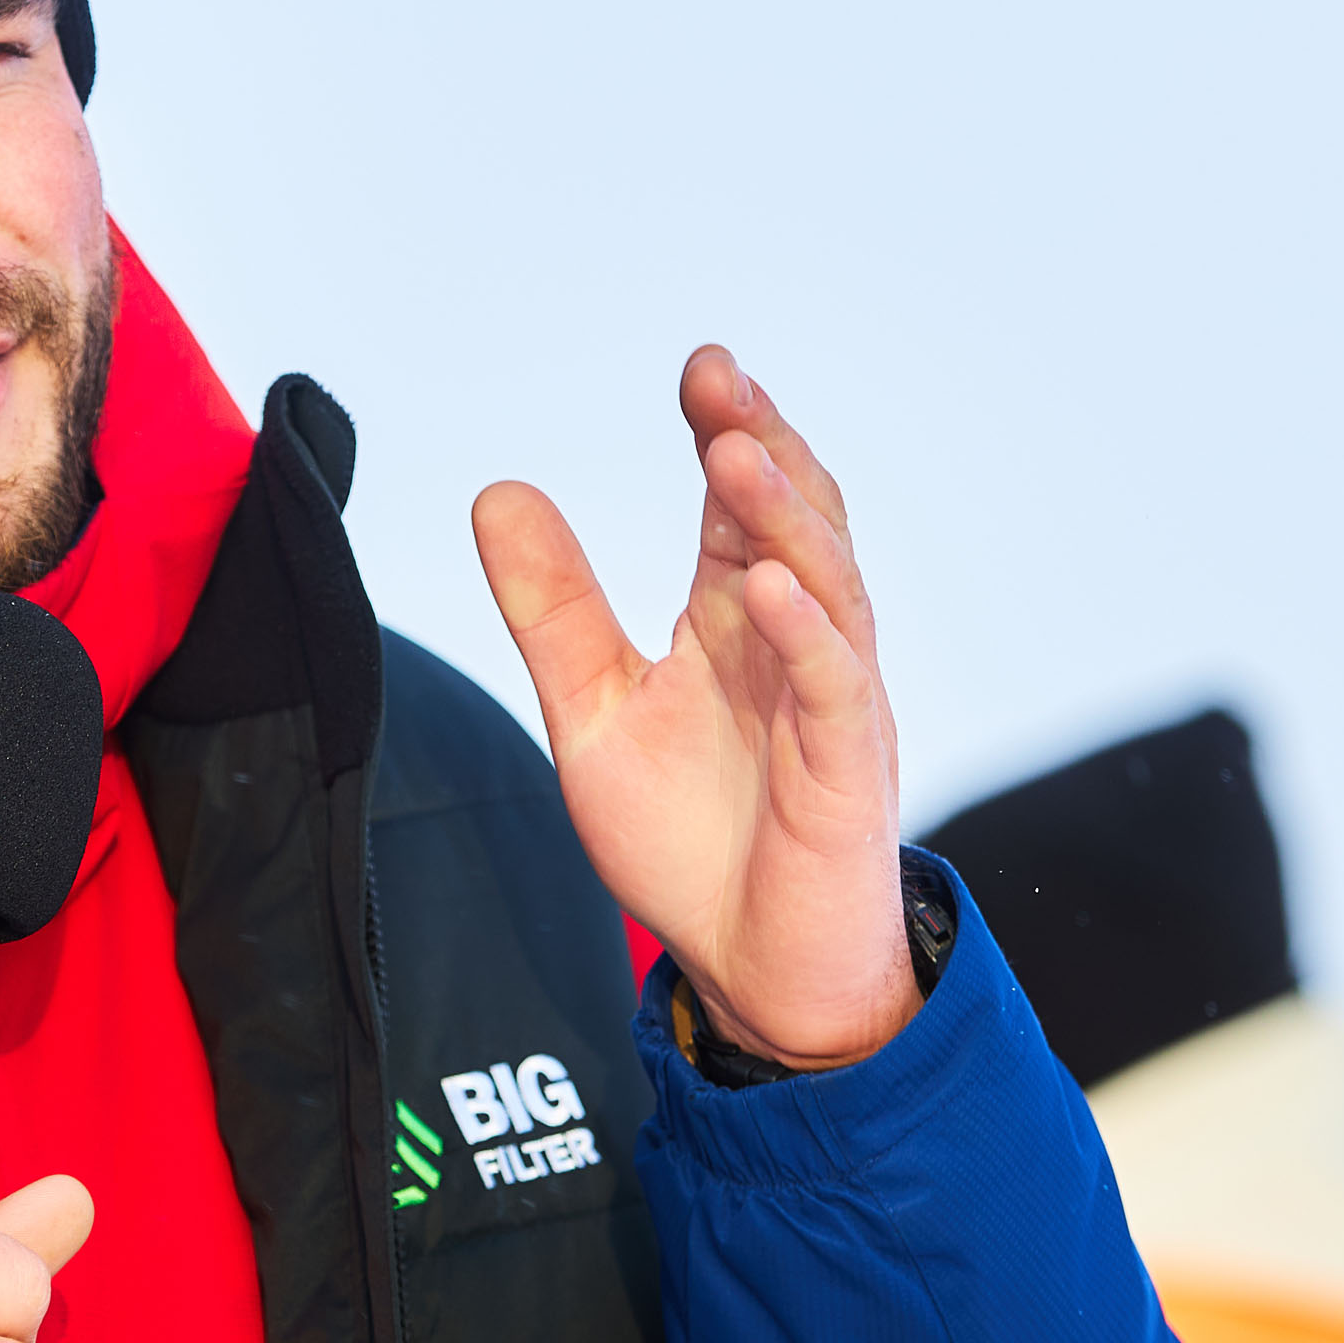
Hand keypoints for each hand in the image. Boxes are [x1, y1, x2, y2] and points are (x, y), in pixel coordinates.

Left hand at [474, 346, 914, 1069]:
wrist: (752, 971)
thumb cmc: (690, 843)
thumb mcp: (593, 714)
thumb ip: (553, 609)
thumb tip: (497, 492)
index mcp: (734, 623)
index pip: (735, 506)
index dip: (725, 432)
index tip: (698, 371)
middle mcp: (793, 645)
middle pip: (793, 521)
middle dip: (761, 445)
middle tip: (718, 379)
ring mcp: (830, 703)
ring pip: (825, 588)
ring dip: (781, 519)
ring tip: (734, 456)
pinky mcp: (847, 773)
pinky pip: (834, 690)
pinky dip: (805, 636)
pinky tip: (766, 589)